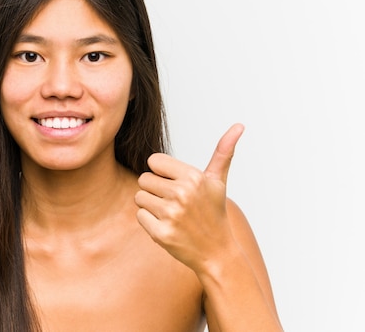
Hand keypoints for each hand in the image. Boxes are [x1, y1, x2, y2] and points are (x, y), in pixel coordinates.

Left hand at [135, 124, 244, 272]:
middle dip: (155, 190)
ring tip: (171, 214)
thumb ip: (223, 152)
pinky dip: (149, 222)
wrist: (217, 252)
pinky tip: (167, 226)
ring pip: (140, 197)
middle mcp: (182, 194)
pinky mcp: (161, 233)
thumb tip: (239, 125)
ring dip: (151, 206)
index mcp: (193, 177)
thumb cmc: (214, 212)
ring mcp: (171, 215)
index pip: (154, 161)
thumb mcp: (218, 181)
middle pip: (143, 179)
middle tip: (173, 202)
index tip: (175, 183)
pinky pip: (140, 216)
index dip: (161, 172)